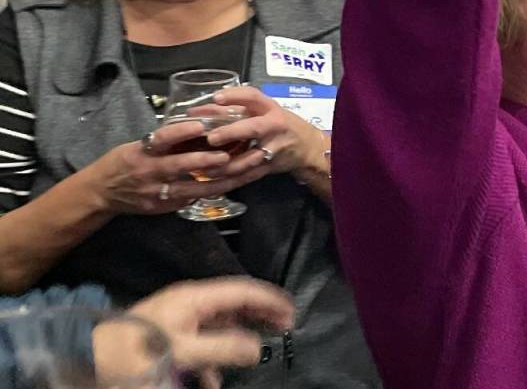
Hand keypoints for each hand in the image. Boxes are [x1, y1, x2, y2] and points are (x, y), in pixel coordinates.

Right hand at [85, 119, 241, 215]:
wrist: (100, 192)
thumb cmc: (123, 162)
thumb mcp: (138, 145)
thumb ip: (165, 141)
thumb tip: (200, 128)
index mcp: (142, 151)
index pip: (162, 137)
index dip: (181, 131)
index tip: (200, 125)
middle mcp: (149, 171)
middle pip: (178, 166)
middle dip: (204, 161)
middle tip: (226, 156)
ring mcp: (155, 193)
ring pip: (189, 189)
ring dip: (215, 182)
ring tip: (237, 175)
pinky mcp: (160, 208)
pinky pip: (187, 200)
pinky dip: (207, 194)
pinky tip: (228, 188)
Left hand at [119, 278, 293, 388]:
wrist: (90, 359)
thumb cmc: (138, 350)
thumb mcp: (182, 351)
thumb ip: (222, 348)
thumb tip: (257, 348)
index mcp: (196, 297)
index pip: (243, 290)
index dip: (270, 300)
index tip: (292, 313)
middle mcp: (192, 303)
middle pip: (236, 304)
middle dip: (261, 314)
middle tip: (287, 326)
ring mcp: (182, 319)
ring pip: (221, 323)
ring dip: (240, 337)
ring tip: (258, 350)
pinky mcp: (172, 336)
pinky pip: (204, 342)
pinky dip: (215, 358)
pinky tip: (215, 379)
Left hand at [203, 87, 327, 180]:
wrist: (307, 146)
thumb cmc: (279, 124)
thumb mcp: (264, 111)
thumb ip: (234, 110)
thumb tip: (199, 111)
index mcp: (270, 108)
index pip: (253, 97)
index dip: (235, 96)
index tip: (216, 98)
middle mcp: (274, 127)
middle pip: (254, 128)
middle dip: (232, 132)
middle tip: (211, 137)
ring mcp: (273, 149)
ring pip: (250, 158)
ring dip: (227, 164)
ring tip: (205, 166)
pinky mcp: (269, 168)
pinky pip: (247, 176)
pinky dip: (229, 181)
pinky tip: (212, 182)